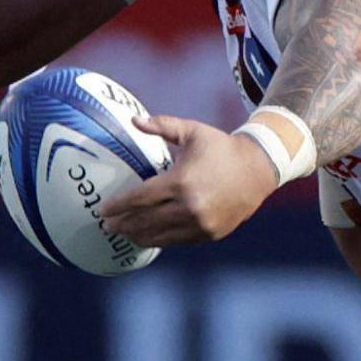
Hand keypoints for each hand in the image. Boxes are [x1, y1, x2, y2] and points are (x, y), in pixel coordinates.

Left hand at [103, 114, 277, 246]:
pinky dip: (160, 239)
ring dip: (138, 236)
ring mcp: (199, 224)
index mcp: (180, 181)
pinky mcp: (209, 234)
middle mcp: (188, 206)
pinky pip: (177, 240)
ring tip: (123, 233)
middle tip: (106, 225)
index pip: (140, 198)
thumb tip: (133, 120)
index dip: (119, 206)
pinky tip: (148, 237)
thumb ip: (162, 125)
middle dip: (122, 224)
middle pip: (145, 221)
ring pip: (160, 236)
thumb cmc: (221, 147)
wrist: (258, 169)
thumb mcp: (192, 131)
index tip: (102, 210)